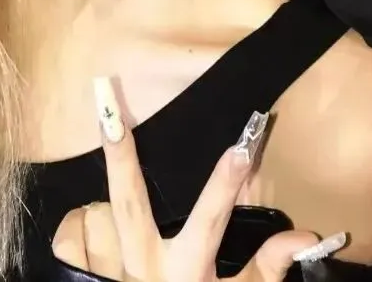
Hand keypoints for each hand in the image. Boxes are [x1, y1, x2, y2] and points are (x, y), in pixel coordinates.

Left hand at [51, 81, 345, 280]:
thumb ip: (266, 269)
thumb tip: (302, 234)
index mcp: (185, 272)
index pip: (211, 220)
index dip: (227, 183)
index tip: (244, 145)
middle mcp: (142, 269)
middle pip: (128, 201)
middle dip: (121, 154)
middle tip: (108, 106)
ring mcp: (107, 277)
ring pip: (95, 215)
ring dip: (103, 207)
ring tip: (113, 208)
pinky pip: (68, 240)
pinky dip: (76, 229)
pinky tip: (88, 227)